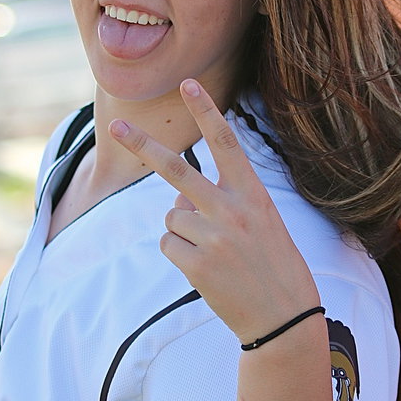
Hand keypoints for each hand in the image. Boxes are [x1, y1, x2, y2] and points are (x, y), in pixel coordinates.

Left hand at [109, 80, 319, 343]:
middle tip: (116, 126)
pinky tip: (206, 269)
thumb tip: (175, 200)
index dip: (206, 111)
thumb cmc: (275, 267)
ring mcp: (213, 237)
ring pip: (171, 216)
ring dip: (183, 230)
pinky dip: (180, 253)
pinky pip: (169, 244)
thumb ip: (223, 203)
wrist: (284, 318)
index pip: (227, 142)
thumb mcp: (263, 223)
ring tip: (214, 252)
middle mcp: (232, 209)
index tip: (187, 83)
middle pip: (176, 169)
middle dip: (142, 146)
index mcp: (253, 194)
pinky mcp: (196, 264)